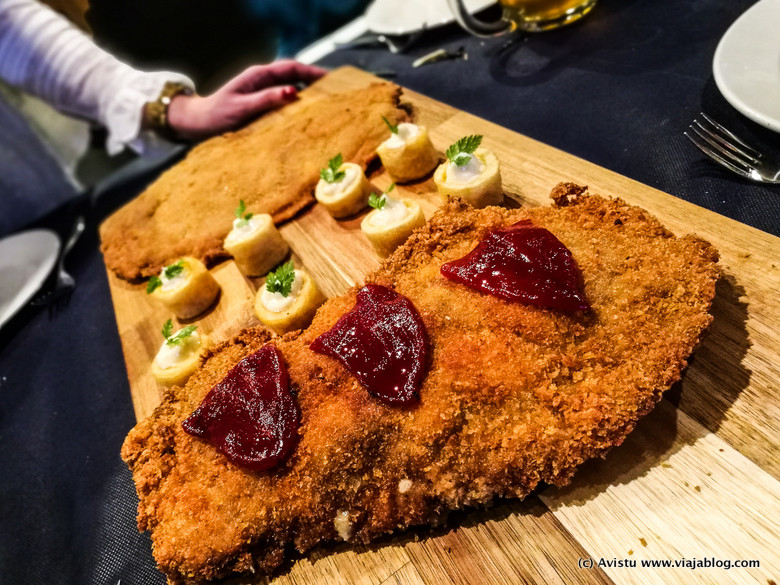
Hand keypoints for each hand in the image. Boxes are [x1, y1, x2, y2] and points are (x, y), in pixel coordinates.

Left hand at [166, 60, 327, 140]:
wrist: (197, 124)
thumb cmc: (216, 116)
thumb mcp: (242, 108)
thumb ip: (267, 100)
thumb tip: (293, 92)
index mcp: (258, 76)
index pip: (291, 68)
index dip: (312, 71)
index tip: (331, 78)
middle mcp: (261, 81)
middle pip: (294, 76)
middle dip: (314, 82)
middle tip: (335, 92)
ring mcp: (261, 92)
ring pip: (290, 89)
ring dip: (307, 94)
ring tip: (326, 105)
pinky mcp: (261, 105)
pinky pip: (283, 102)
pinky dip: (296, 106)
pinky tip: (306, 117)